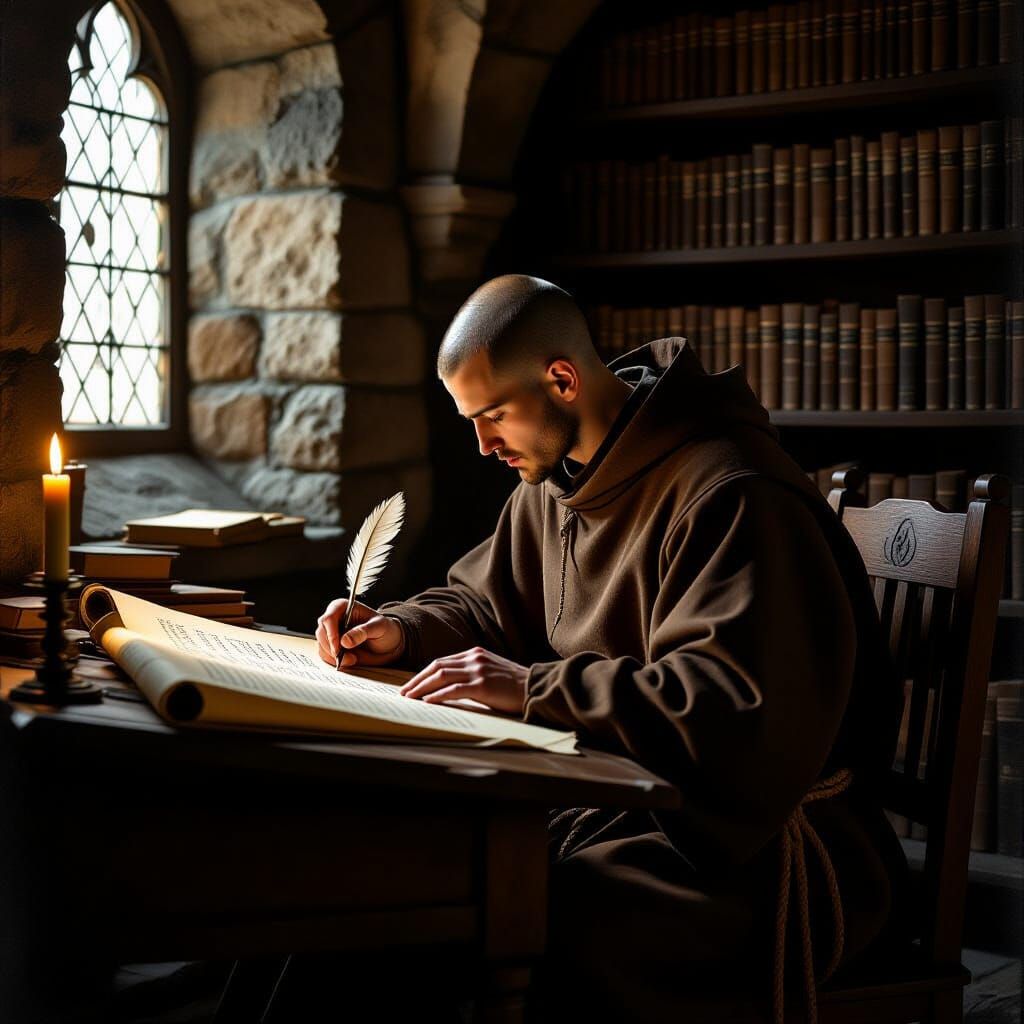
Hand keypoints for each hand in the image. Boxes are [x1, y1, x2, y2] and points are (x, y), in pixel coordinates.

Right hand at [315, 598, 404, 668]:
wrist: (388, 643)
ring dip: (333, 656)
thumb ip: (363, 632)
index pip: (329, 618)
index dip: (331, 634)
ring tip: (352, 659)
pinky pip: (325, 654)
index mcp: (343, 607)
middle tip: (347, 657)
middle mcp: (334, 619)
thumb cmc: (385, 630)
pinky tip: (348, 661)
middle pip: (321, 632)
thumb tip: (345, 641)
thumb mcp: (379, 627)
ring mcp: (331, 633)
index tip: (338, 648)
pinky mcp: (332, 646)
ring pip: (321, 645)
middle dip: (332, 648)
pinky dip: (333, 660)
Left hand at [399, 646, 527, 714]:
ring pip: (441, 676)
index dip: (423, 674)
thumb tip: (449, 686)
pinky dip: (438, 695)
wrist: (536, 687)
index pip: (441, 662)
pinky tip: (427, 701)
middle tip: (403, 692)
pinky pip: (454, 689)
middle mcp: (474, 658)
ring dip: (421, 688)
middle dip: (417, 680)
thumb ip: (472, 672)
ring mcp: (478, 671)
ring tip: (410, 698)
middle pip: (437, 667)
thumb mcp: (491, 671)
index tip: (411, 685)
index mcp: (475, 654)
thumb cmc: (514, 684)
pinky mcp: (483, 685)